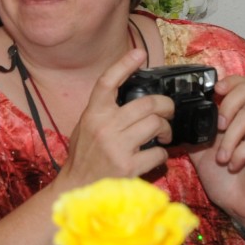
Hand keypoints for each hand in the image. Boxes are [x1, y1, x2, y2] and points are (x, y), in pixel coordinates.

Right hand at [59, 46, 174, 187]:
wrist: (77, 190)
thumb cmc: (83, 158)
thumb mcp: (86, 127)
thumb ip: (103, 111)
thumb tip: (129, 95)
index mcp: (92, 114)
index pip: (108, 82)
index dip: (124, 65)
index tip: (139, 54)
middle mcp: (104, 127)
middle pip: (147, 103)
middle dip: (165, 106)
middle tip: (168, 112)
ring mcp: (117, 147)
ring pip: (156, 124)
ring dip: (166, 129)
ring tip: (163, 135)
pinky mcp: (128, 167)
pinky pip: (158, 152)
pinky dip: (162, 154)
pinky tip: (155, 156)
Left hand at [188, 74, 244, 229]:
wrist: (241, 208)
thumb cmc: (225, 181)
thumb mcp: (201, 156)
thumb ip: (193, 137)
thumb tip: (175, 122)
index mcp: (236, 120)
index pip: (240, 85)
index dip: (229, 81)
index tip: (214, 91)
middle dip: (227, 104)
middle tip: (217, 126)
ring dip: (228, 139)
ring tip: (221, 159)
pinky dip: (239, 154)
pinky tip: (232, 166)